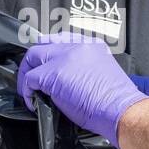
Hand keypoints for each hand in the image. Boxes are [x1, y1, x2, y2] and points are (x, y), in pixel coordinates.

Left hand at [17, 32, 146, 146]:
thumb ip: (84, 68)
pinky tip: (33, 103)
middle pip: (43, 45)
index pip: (62, 38)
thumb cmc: (117, 101)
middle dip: (33, 62)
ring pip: (33, 57)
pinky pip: (30, 79)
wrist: (121, 109)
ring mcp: (63, 58)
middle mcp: (77, 46)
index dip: (48, 49)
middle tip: (31, 79)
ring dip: (27, 75)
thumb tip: (67, 80)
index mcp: (92, 45)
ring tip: (29, 92)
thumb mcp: (103, 73)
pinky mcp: (52, 74)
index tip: (43, 61)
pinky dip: (27, 91)